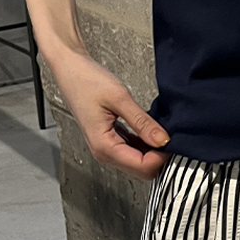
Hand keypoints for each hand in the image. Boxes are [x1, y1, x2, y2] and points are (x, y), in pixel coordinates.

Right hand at [48, 48, 170, 180]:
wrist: (69, 68)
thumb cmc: (86, 79)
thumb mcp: (119, 98)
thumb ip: (142, 122)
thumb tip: (163, 140)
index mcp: (104, 146)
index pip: (142, 167)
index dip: (160, 157)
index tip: (170, 140)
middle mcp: (104, 153)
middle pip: (141, 171)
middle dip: (158, 158)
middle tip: (168, 136)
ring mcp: (106, 150)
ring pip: (138, 164)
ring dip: (152, 152)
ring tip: (158, 131)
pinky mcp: (110, 142)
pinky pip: (133, 153)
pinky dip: (144, 146)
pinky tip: (149, 131)